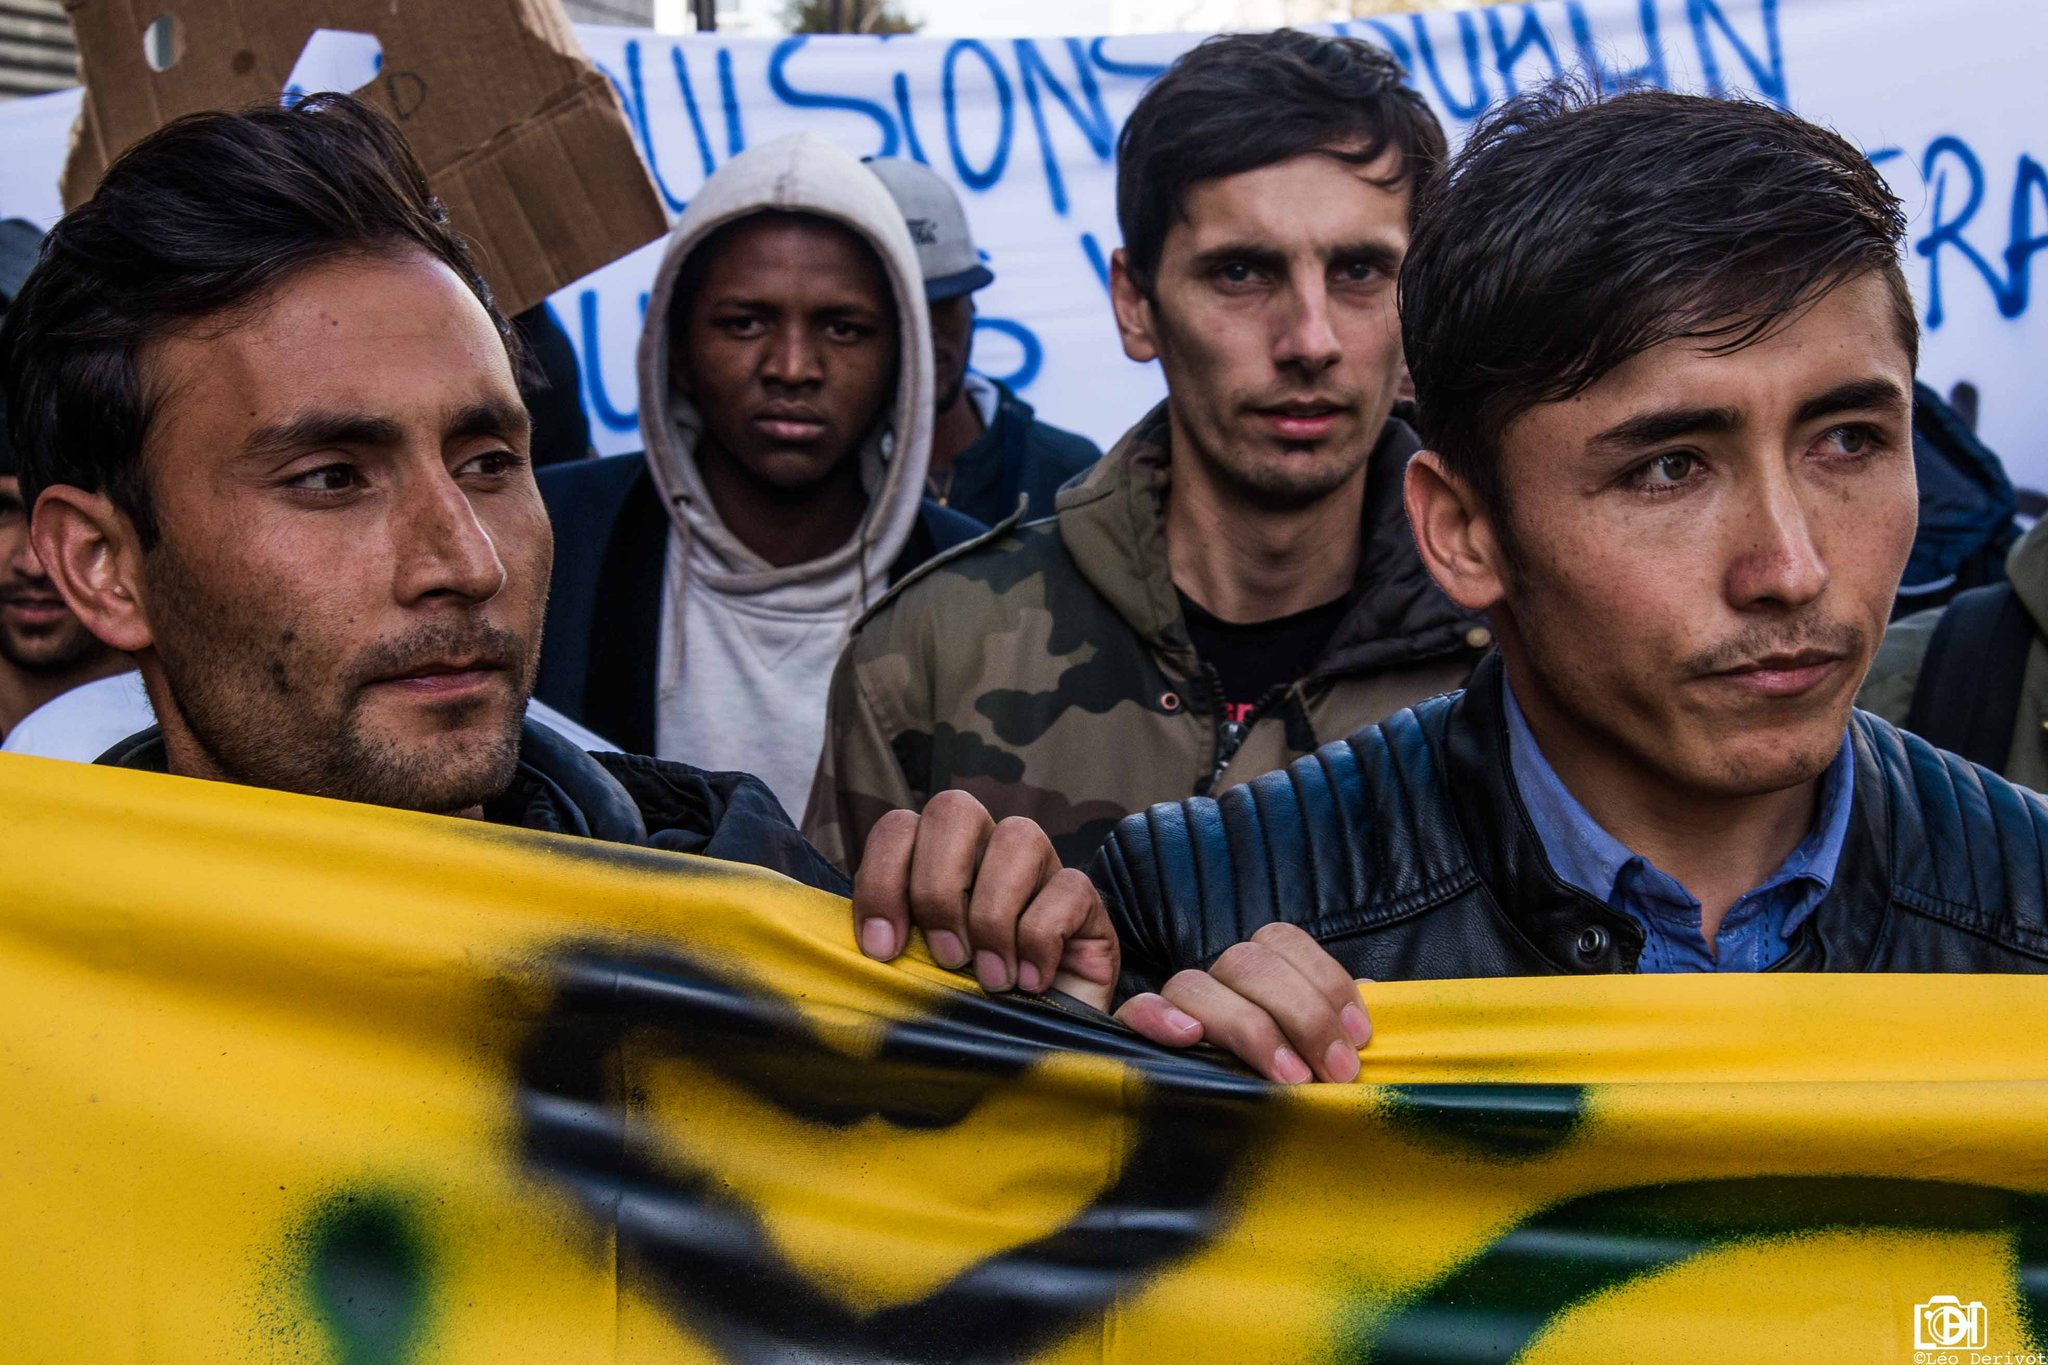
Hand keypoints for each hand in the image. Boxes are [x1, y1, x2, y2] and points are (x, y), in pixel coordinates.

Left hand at [852, 790, 1118, 1006]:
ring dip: (993, 914)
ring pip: (1018, 835)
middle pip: (955, 809)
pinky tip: (1030, 983)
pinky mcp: (1086, 898)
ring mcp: (1040, 866)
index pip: (898, 828)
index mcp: (934, 858)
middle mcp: (986, 848)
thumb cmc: (969, 1009)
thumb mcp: (919, 978)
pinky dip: (1041, 940)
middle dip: (939, 887)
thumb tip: (874, 946)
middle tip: (946, 957)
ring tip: (991, 979)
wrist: (1039, 1051)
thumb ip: (895, 949)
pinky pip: (1067, 888)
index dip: (883, 880)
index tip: (883, 949)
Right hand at [1114, 923, 1371, 1083]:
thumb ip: (1335, 1029)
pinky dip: (1160, 1016)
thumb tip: (1372, 1007)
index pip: (1283, 940)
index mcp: (1258, 976)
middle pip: (1248, 961)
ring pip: (1196, 983)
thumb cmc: (1276, 1094)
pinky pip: (1136, 1010)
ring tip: (1289, 1078)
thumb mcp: (1312, 1059)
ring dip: (1250, 1028)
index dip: (1325, 980)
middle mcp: (1216, 983)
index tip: (1358, 1037)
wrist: (1206, 1148)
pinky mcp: (1135, 1036)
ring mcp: (1174, 1007)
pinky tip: (1189, 1038)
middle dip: (1302, 1013)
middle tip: (1336, 1070)